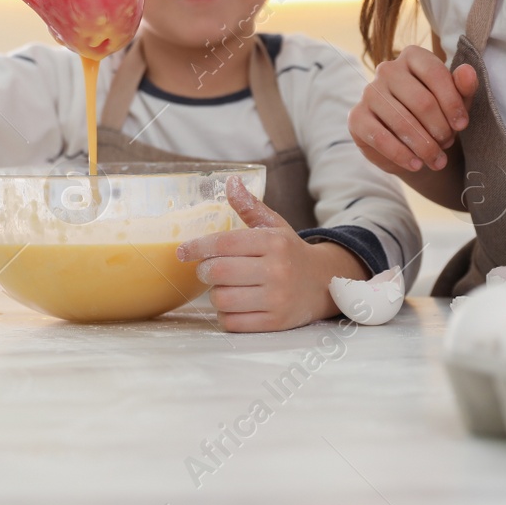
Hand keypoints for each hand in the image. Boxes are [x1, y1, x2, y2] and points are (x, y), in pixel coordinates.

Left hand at [177, 177, 367, 331]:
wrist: (323, 283)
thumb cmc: (290, 252)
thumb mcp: (275, 226)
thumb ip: (250, 206)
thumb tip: (231, 181)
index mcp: (274, 242)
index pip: (224, 243)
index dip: (197, 247)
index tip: (182, 251)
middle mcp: (277, 270)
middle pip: (218, 272)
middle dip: (204, 271)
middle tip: (207, 269)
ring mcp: (277, 299)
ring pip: (222, 299)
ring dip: (215, 294)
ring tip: (224, 286)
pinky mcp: (275, 323)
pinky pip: (232, 322)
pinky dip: (225, 314)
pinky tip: (234, 304)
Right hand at [348, 45, 477, 174]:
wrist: (410, 142)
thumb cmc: (437, 115)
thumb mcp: (456, 102)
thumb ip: (464, 86)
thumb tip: (468, 72)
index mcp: (412, 57)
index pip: (435, 74)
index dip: (452, 102)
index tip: (462, 125)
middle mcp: (387, 69)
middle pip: (421, 101)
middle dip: (440, 129)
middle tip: (447, 144)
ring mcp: (369, 92)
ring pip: (402, 122)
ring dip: (424, 146)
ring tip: (437, 160)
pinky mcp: (357, 117)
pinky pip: (380, 138)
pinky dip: (402, 155)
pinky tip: (416, 164)